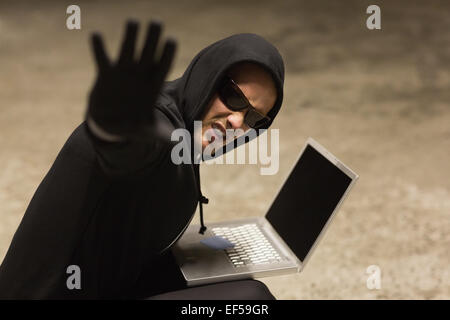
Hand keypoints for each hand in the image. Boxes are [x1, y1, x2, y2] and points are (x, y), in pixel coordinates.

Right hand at [86, 20, 175, 139]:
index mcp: (152, 87)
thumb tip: (184, 144)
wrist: (114, 125)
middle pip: (147, 53)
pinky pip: (101, 59)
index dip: (166, 55)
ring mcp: (122, 73)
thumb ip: (168, 136)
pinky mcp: (105, 75)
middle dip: (152, 38)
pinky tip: (96, 35)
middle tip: (157, 22)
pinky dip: (98, 49)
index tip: (172, 40)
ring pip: (127, 50)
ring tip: (132, 20)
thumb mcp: (153, 132)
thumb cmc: (137, 126)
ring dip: (129, 36)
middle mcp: (139, 76)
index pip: (162, 68)